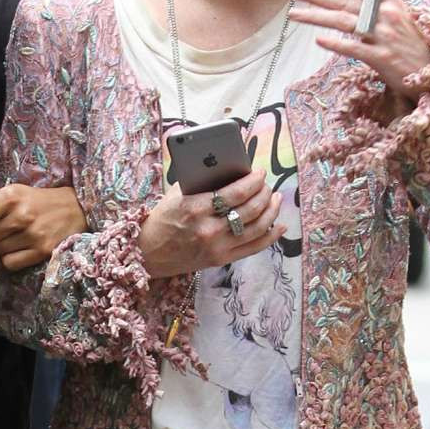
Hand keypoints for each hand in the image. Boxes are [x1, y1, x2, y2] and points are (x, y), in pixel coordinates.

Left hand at [0, 182, 85, 270]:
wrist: (76, 208)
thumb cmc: (36, 200)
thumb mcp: (9, 193)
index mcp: (9, 197)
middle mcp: (21, 215)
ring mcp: (32, 234)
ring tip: (11, 239)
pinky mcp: (42, 251)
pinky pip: (9, 264)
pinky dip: (9, 260)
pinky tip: (18, 249)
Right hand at [138, 168, 281, 278]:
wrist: (149, 253)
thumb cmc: (163, 218)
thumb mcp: (177, 194)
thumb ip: (202, 182)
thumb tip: (231, 168)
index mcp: (195, 207)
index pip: (235, 192)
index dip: (253, 181)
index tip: (260, 172)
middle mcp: (208, 229)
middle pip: (250, 209)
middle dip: (264, 193)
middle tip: (267, 184)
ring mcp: (216, 247)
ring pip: (256, 228)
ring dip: (271, 211)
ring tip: (276, 199)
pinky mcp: (221, 260)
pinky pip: (254, 248)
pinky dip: (271, 236)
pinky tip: (280, 225)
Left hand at [287, 0, 429, 103]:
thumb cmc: (409, 44)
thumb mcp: (397, 17)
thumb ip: (375, 4)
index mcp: (390, 1)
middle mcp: (387, 14)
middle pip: (344, 1)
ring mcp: (384, 36)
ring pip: (344, 22)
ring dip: (316, 17)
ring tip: (293, 14)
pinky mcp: (382, 57)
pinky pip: (355, 48)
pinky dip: (336, 43)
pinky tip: (319, 39)